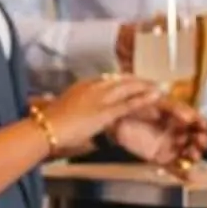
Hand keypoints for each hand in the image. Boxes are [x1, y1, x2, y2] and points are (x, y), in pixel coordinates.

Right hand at [40, 72, 166, 150]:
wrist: (45, 128)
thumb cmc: (50, 124)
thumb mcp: (64, 110)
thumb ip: (76, 108)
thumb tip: (80, 115)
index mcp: (83, 85)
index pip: (110, 79)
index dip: (125, 80)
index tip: (135, 82)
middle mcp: (93, 87)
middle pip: (122, 80)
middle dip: (139, 82)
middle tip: (154, 83)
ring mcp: (100, 98)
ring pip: (129, 89)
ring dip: (146, 88)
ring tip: (160, 89)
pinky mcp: (106, 111)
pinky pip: (130, 104)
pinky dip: (144, 100)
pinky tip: (156, 98)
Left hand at [110, 101, 206, 168]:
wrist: (117, 116)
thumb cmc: (139, 105)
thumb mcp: (158, 102)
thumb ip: (174, 108)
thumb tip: (190, 117)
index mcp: (182, 117)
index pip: (200, 122)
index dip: (204, 125)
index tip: (203, 126)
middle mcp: (180, 133)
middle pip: (198, 140)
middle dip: (203, 142)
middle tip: (200, 141)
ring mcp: (171, 146)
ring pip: (189, 154)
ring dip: (195, 156)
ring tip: (192, 155)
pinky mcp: (161, 158)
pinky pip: (174, 168)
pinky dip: (183, 174)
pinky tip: (190, 177)